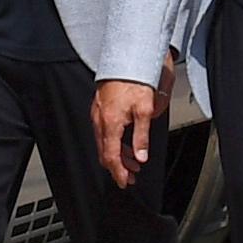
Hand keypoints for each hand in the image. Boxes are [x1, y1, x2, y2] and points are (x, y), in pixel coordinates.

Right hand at [92, 66, 167, 189]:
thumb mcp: (145, 111)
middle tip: (131, 176)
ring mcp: (98, 114)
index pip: (111, 156)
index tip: (125, 182)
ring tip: (133, 161)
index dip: (118, 173)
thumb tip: (141, 157)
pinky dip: (114, 142)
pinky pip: (104, 131)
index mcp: (110, 124)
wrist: (126, 59)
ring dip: (118, 155)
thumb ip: (142, 137)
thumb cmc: (135, 81)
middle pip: (105, 152)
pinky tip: (125, 142)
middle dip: (118, 167)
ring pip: (104, 142)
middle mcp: (100, 120)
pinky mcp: (99, 108)